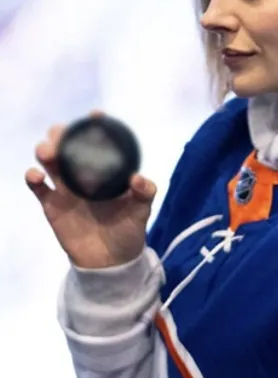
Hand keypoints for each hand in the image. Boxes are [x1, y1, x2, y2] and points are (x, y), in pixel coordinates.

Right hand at [26, 112, 156, 268]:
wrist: (111, 261)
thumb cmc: (128, 229)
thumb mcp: (141, 210)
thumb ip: (143, 192)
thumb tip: (137, 178)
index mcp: (104, 170)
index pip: (97, 142)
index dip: (94, 125)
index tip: (96, 115)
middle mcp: (83, 173)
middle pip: (66, 145)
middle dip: (61, 134)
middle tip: (63, 134)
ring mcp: (65, 187)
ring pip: (49, 160)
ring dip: (45, 150)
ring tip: (48, 152)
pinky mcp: (52, 204)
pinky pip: (38, 186)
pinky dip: (33, 177)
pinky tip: (37, 175)